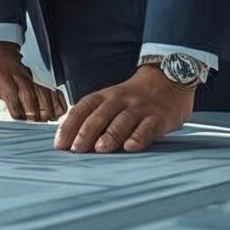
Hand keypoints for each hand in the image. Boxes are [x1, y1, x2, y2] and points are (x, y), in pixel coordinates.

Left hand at [0, 41, 65, 122]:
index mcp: (6, 84)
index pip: (15, 106)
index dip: (18, 118)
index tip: (19, 123)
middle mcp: (22, 82)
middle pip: (32, 103)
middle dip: (35, 117)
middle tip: (35, 125)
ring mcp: (33, 80)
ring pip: (45, 97)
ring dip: (48, 111)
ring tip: (48, 120)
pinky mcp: (40, 79)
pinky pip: (53, 90)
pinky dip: (59, 100)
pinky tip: (59, 110)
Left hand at [57, 65, 195, 153]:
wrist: (169, 78)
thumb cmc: (134, 97)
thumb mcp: (111, 99)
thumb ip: (93, 114)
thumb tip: (66, 134)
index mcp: (105, 97)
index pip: (83, 109)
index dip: (69, 126)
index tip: (60, 144)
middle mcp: (120, 100)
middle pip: (100, 116)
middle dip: (86, 133)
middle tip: (76, 150)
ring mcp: (140, 108)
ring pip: (122, 121)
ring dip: (110, 135)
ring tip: (100, 149)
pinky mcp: (159, 117)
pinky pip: (147, 127)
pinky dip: (138, 137)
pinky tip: (130, 147)